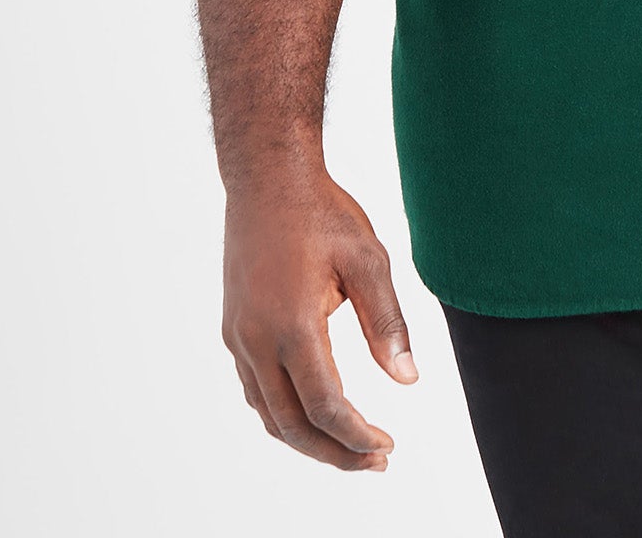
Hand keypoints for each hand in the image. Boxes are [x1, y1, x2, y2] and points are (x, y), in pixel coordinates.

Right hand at [221, 162, 418, 470]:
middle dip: (334, 452)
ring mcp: (239, 337)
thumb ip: (387, 323)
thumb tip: (408, 379)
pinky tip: (313, 413)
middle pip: (291, 424)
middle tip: (376, 461)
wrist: (267, 180)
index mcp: (292, 325)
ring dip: (307, 439)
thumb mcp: (368, 259)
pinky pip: (255, 390)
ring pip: (268, 413)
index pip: (323, 405)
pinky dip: (284, 414)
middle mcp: (257, 340)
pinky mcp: (234, 329)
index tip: (387, 446)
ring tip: (350, 448)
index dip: (356, 436)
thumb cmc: (321, 213)